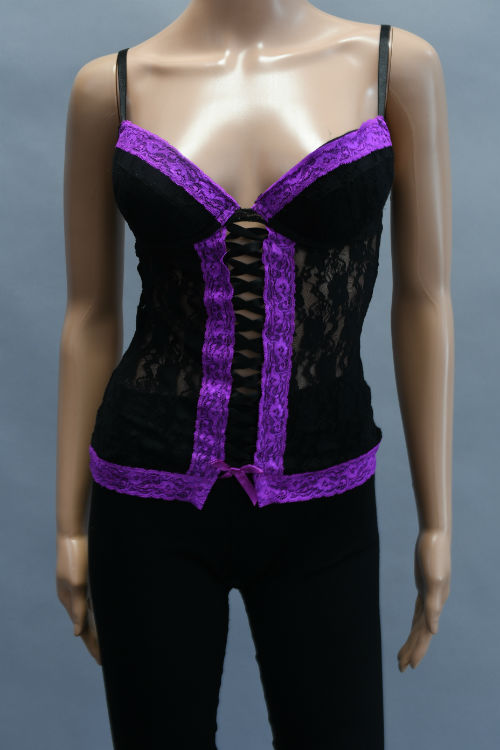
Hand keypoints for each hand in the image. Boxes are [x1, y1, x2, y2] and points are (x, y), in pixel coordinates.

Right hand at [56, 533, 101, 664]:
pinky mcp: (88, 579)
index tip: (103, 662)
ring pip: (93, 615)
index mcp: (70, 601)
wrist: (75, 533)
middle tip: (108, 659)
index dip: (93, 647)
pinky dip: (103, 612)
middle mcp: (75, 598)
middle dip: (97, 643)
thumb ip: (78, 608)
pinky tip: (112, 615)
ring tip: (113, 642)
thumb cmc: (75, 558)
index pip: (83, 632)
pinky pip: (97, 602)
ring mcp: (81, 588)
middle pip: (87, 627)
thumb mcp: (77, 584)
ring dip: (101, 629)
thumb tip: (77, 633)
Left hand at [397, 528, 450, 671]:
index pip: (425, 634)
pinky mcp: (424, 587)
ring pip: (419, 623)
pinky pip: (419, 611)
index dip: (418, 650)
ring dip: (412, 639)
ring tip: (402, 655)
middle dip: (412, 650)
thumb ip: (433, 607)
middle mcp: (434, 603)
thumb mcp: (432, 582)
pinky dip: (416, 622)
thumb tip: (433, 632)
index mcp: (436, 604)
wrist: (434, 535)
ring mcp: (429, 596)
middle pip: (421, 633)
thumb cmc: (433, 556)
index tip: (409, 666)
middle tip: (401, 669)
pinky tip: (414, 628)